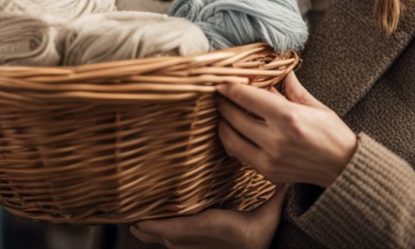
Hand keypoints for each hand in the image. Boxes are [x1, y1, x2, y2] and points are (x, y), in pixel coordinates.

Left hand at [131, 185, 287, 247]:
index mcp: (212, 227)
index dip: (155, 226)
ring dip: (151, 233)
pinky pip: (175, 245)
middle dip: (146, 228)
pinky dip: (163, 237)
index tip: (138, 219)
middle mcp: (201, 241)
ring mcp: (200, 248)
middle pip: (164, 237)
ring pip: (167, 242)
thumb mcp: (270, 214)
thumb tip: (284, 173)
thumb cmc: (267, 236)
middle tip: (129, 215)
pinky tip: (157, 231)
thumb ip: (276, 192)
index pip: (176, 229)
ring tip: (137, 221)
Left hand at [216, 71, 356, 187]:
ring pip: (230, 138)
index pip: (246, 97)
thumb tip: (280, 71)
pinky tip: (236, 131)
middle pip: (233, 116)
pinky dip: (232, 141)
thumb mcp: (316, 106)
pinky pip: (239, 154)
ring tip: (226, 113)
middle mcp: (276, 139)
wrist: (344, 169)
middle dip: (223, 103)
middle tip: (222, 96)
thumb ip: (292, 89)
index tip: (221, 82)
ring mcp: (270, 159)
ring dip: (224, 123)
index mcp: (288, 117)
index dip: (230, 87)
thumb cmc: (333, 135)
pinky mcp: (268, 172)